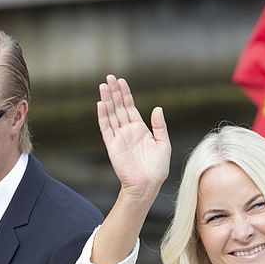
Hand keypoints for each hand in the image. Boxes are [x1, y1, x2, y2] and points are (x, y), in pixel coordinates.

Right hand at [98, 74, 170, 201]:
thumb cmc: (157, 169)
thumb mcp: (163, 144)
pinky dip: (103, 116)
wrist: (147, 185)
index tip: (121, 81)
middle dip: (114, 92)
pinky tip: (101, 104)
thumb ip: (160, 126)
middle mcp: (128, 131)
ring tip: (103, 86)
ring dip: (107, 100)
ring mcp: (119, 138)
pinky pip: (106, 128)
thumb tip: (157, 108)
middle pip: (119, 107)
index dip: (125, 94)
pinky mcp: (112, 146)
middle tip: (109, 77)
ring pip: (111, 115)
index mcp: (140, 129)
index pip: (130, 107)